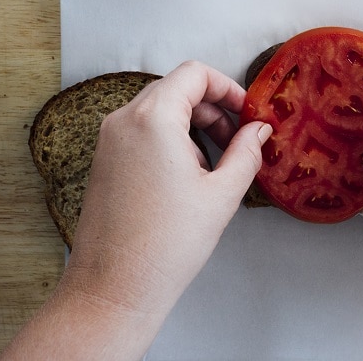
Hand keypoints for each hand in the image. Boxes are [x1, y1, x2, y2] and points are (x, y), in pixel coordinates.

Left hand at [68, 60, 269, 311]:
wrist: (114, 288)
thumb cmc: (165, 245)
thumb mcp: (221, 194)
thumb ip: (247, 152)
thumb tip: (259, 129)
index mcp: (152, 118)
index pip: (194, 74)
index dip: (227, 87)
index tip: (247, 113)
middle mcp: (123, 120)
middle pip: (176, 89)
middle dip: (212, 109)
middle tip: (238, 141)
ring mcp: (108, 139)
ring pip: (158, 110)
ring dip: (192, 126)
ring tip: (213, 167)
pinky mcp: (103, 160)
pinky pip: (141, 131)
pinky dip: (169, 140)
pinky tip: (186, 178)